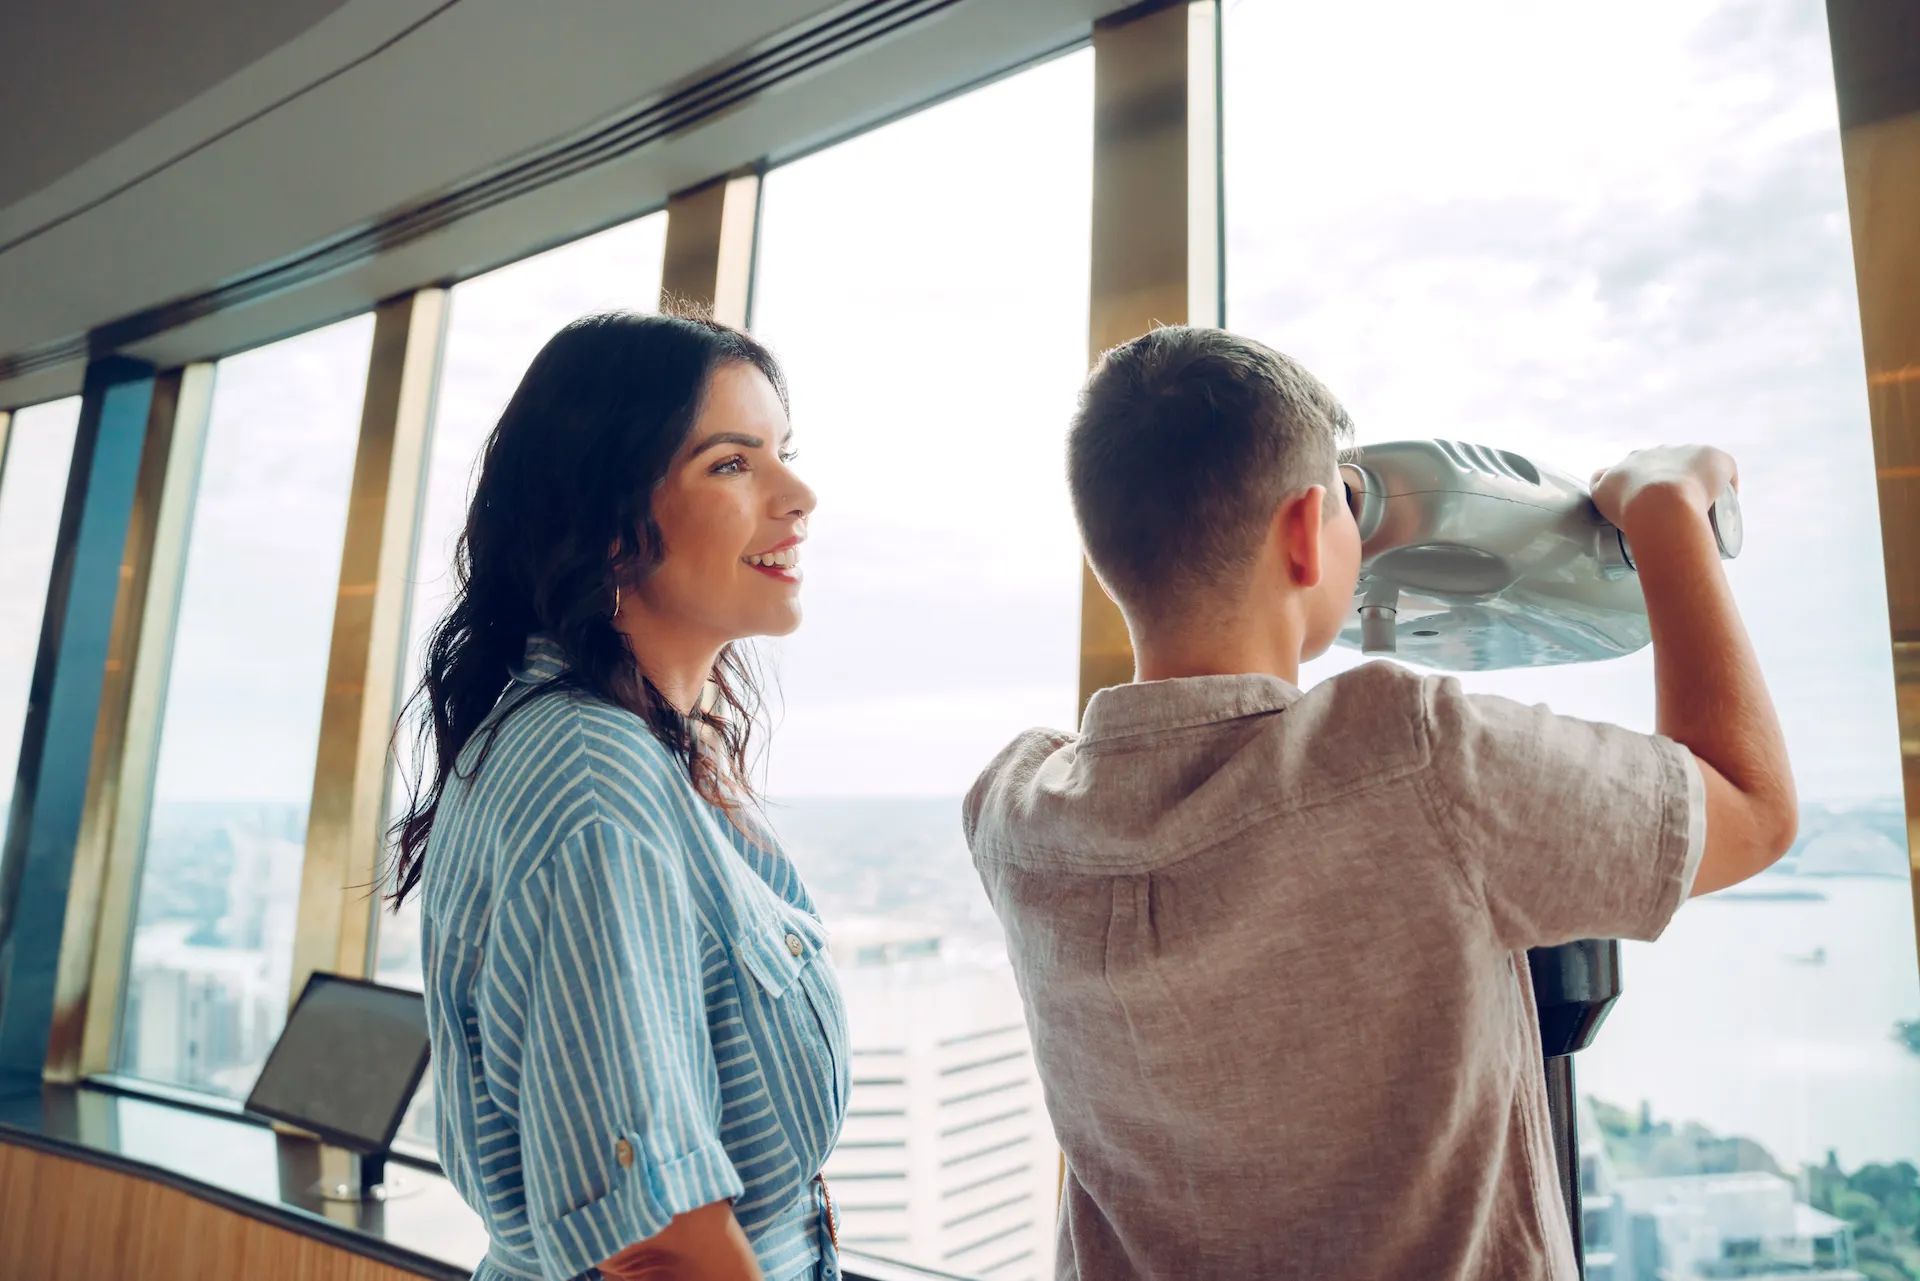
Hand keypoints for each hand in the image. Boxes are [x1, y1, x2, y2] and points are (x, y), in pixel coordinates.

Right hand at [1590, 445, 1737, 532]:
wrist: (1661, 504)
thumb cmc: (1630, 505)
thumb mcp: (1602, 495)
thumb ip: (1598, 485)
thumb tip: (1603, 479)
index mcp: (1634, 458)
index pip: (1639, 470)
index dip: (1643, 489)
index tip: (1648, 510)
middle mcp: (1662, 450)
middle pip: (1668, 467)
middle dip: (1669, 485)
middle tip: (1674, 515)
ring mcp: (1690, 452)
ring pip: (1696, 468)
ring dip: (1697, 483)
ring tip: (1701, 512)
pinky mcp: (1716, 457)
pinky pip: (1724, 470)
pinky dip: (1724, 485)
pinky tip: (1724, 504)